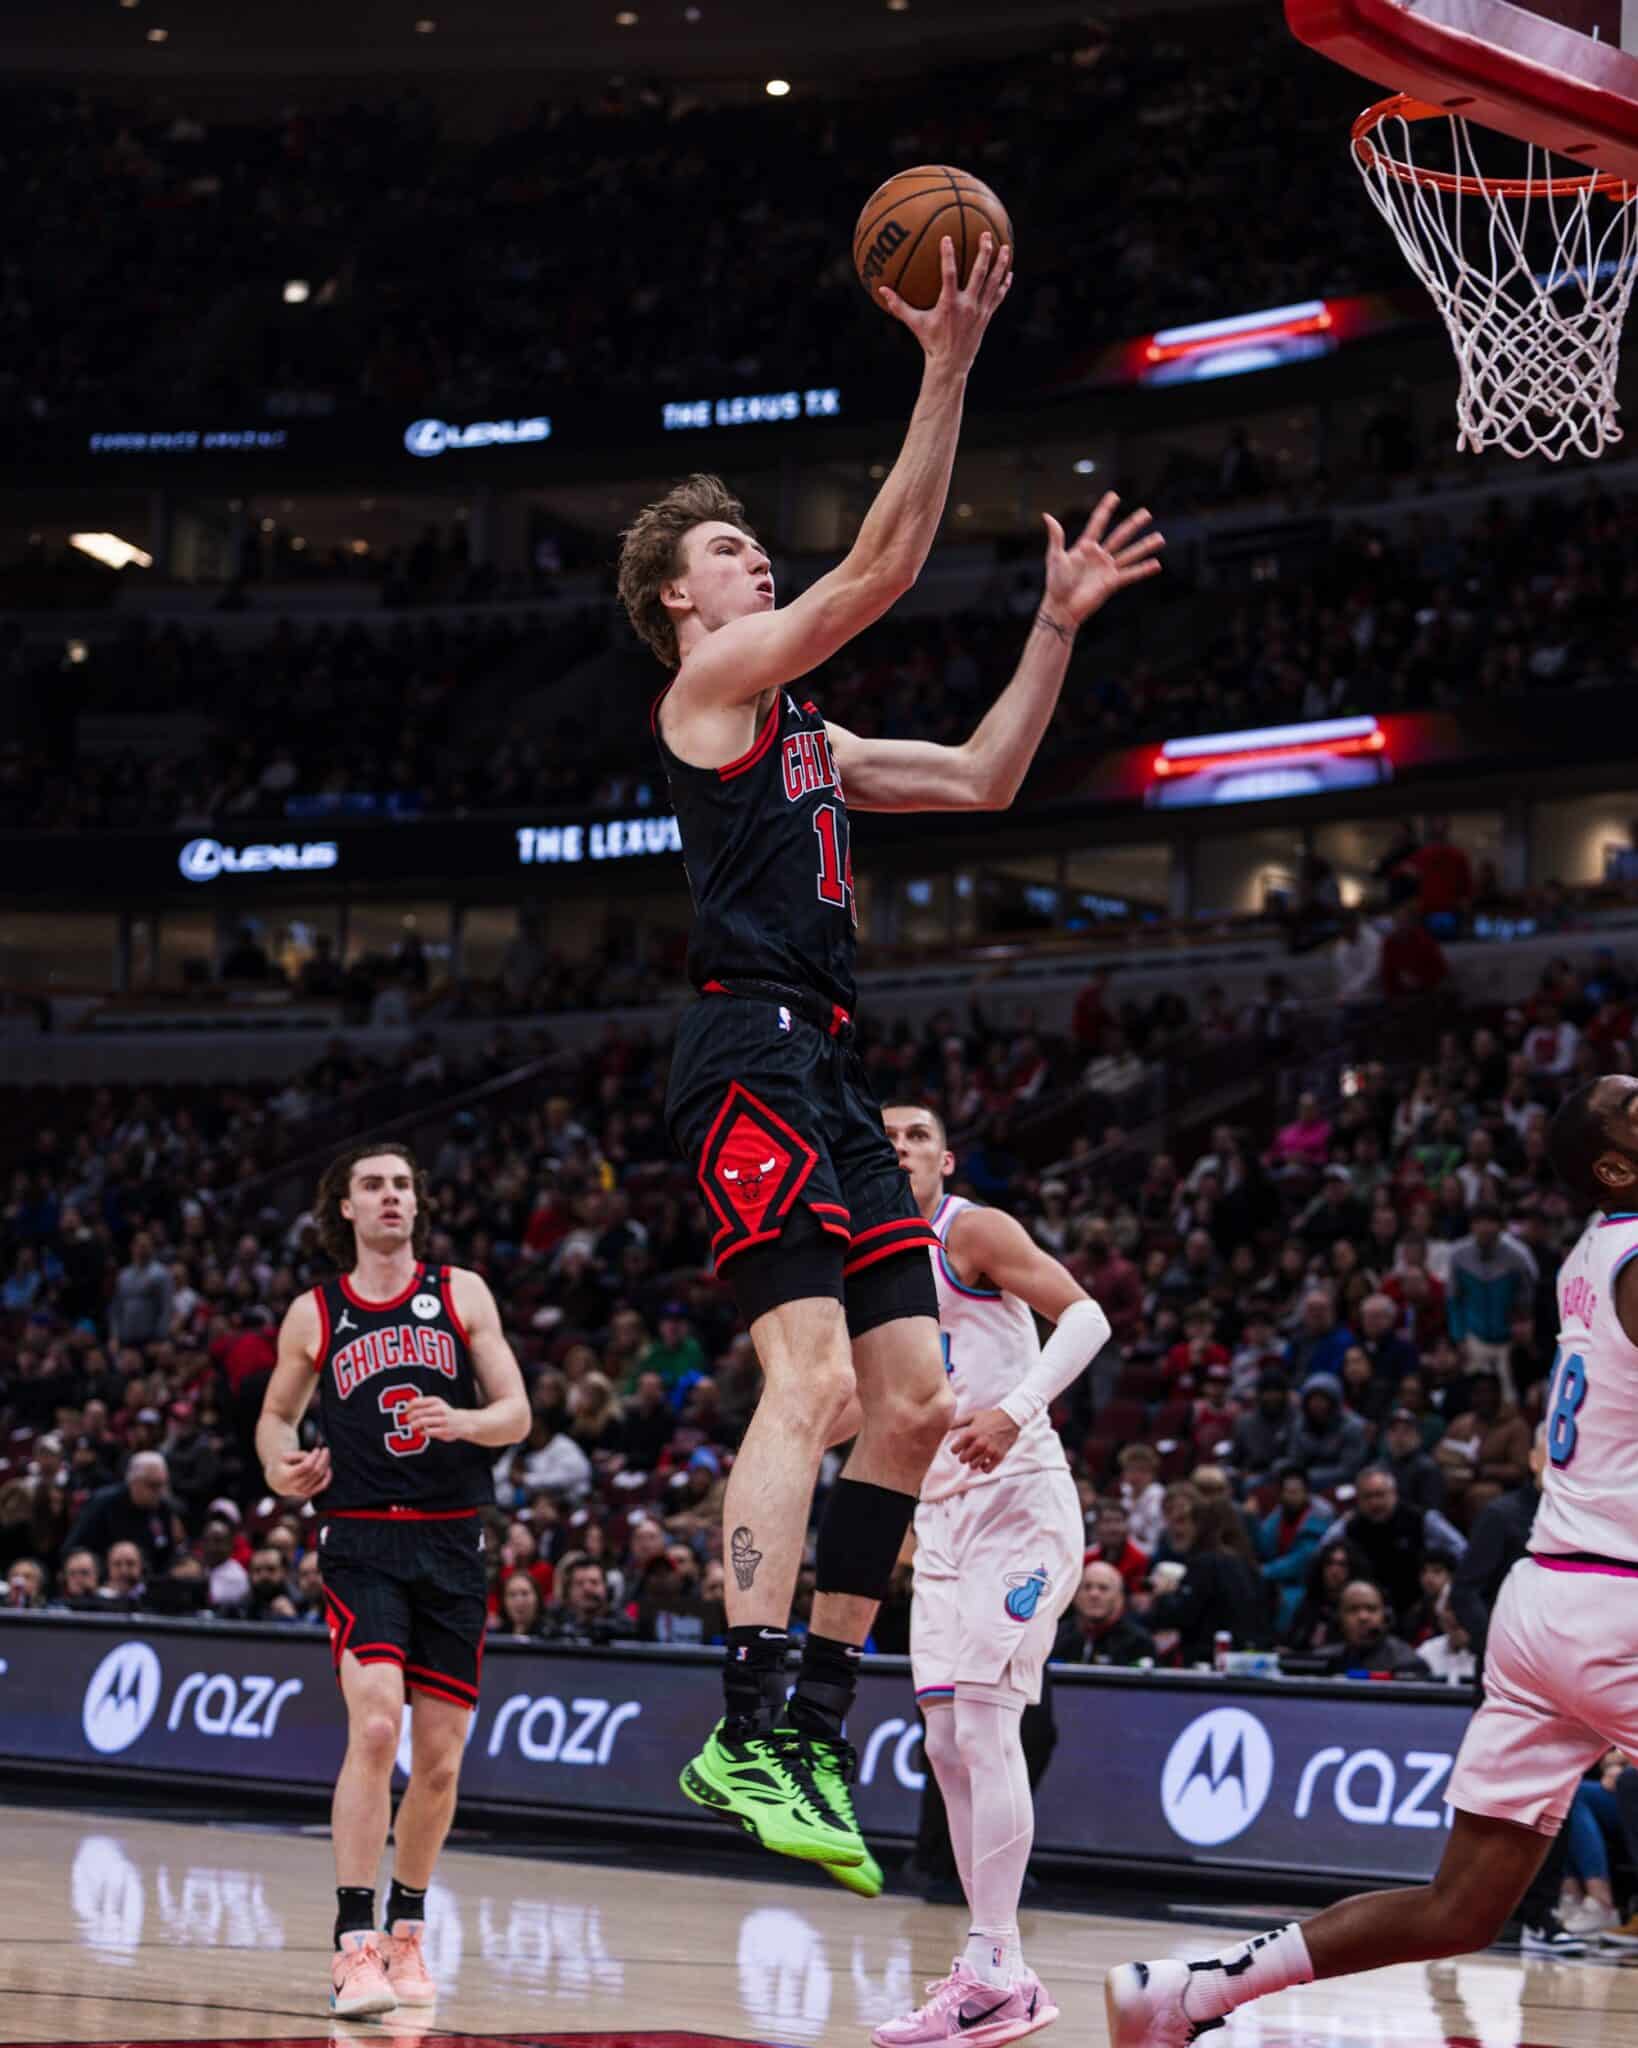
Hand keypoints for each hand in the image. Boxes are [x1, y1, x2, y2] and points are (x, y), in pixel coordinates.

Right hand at [269, 1445, 330, 1499]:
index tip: (317, 1449)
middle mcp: (296, 1486)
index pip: (307, 1466)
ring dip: (325, 1464)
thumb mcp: (284, 1457)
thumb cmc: (281, 1466)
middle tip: (325, 1449)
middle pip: (315, 1471)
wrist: (277, 1482)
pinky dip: (328, 1476)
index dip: (314, 1457)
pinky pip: (322, 1486)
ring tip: (325, 1455)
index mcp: (288, 1476)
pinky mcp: (308, 1494)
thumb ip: (298, 1455)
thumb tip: (311, 1456)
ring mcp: (302, 1491)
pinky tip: (328, 1468)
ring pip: (319, 1476)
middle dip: (322, 1458)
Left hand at [400, 1396, 469, 1441]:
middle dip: (410, 1417)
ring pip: (422, 1422)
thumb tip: (408, 1404)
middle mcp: (440, 1409)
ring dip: (414, 1425)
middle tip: (407, 1420)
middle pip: (418, 1412)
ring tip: (412, 1427)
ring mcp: (443, 1420)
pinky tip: (421, 1432)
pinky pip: (428, 1431)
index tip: (405, 1411)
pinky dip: (422, 1432)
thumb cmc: (444, 1413)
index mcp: (436, 1401)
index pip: (417, 1402)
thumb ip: (423, 1402)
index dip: (408, 1407)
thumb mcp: (436, 1404)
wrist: (463, 1422)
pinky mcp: (444, 1431)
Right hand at [879, 232, 1011, 371]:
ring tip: (1005, 248)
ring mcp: (980, 310)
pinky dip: (1003, 284)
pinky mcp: (986, 316)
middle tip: (987, 234)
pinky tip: (1009, 273)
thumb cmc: (931, 342)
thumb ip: (899, 306)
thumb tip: (881, 290)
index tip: (947, 238)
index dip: (948, 256)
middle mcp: (967, 305)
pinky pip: (998, 297)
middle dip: (984, 252)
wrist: (951, 364)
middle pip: (979, 273)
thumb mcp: (915, 324)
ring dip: (1000, 264)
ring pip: (993, 282)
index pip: (949, 274)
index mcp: (949, 304)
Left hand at [947, 1405, 1020, 1472]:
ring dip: (973, 1462)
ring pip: (973, 1466)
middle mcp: (979, 1443)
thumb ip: (957, 1422)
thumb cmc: (990, 1416)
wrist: (1010, 1418)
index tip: (959, 1448)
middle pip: (963, 1459)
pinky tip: (985, 1461)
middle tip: (968, 1452)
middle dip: (963, 1456)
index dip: (955, 1449)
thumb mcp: (972, 1416)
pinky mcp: (999, 1456)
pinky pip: (987, 1470)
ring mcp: (990, 1451)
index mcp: (971, 1433)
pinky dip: (984, 1467)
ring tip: (977, 1456)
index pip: (954, 1450)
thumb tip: (944, 1426)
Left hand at [1039, 494, 1164, 631]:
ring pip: (1130, 554)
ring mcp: (1107, 569)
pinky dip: (1143, 570)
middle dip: (1133, 524)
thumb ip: (1056, 537)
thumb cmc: (1055, 583)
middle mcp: (1099, 556)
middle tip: (1146, 513)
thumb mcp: (1055, 557)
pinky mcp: (1112, 583)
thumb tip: (1047, 516)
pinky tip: (1156, 564)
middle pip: (1120, 536)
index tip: (1114, 495)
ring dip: (1145, 546)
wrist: (1061, 607)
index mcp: (1085, 547)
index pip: (1097, 523)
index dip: (1105, 509)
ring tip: (1160, 538)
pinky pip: (1130, 575)